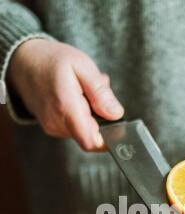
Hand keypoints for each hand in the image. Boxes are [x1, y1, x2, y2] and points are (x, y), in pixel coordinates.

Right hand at [7, 39, 123, 150]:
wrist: (24, 63)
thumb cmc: (52, 60)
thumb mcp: (82, 66)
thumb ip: (100, 92)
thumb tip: (116, 114)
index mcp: (66, 107)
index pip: (90, 141)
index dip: (108, 140)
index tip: (118, 127)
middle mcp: (57, 123)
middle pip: (91, 135)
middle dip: (101, 117)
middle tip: (98, 91)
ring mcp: (53, 127)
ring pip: (84, 131)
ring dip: (92, 114)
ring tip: (84, 90)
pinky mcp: (53, 128)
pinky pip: (75, 127)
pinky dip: (82, 114)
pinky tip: (77, 96)